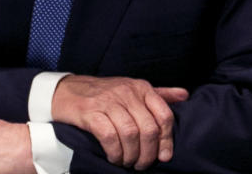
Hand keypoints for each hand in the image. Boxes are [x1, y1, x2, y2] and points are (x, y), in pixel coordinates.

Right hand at [50, 74, 188, 169]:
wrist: (65, 91)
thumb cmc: (103, 94)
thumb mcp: (132, 89)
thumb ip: (159, 94)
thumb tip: (185, 95)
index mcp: (141, 87)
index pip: (164, 115)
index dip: (167, 140)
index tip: (163, 156)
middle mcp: (127, 92)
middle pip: (149, 129)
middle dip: (148, 153)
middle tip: (141, 164)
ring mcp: (108, 101)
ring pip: (131, 134)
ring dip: (131, 155)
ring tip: (127, 162)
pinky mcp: (90, 112)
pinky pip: (109, 136)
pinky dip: (114, 152)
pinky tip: (113, 157)